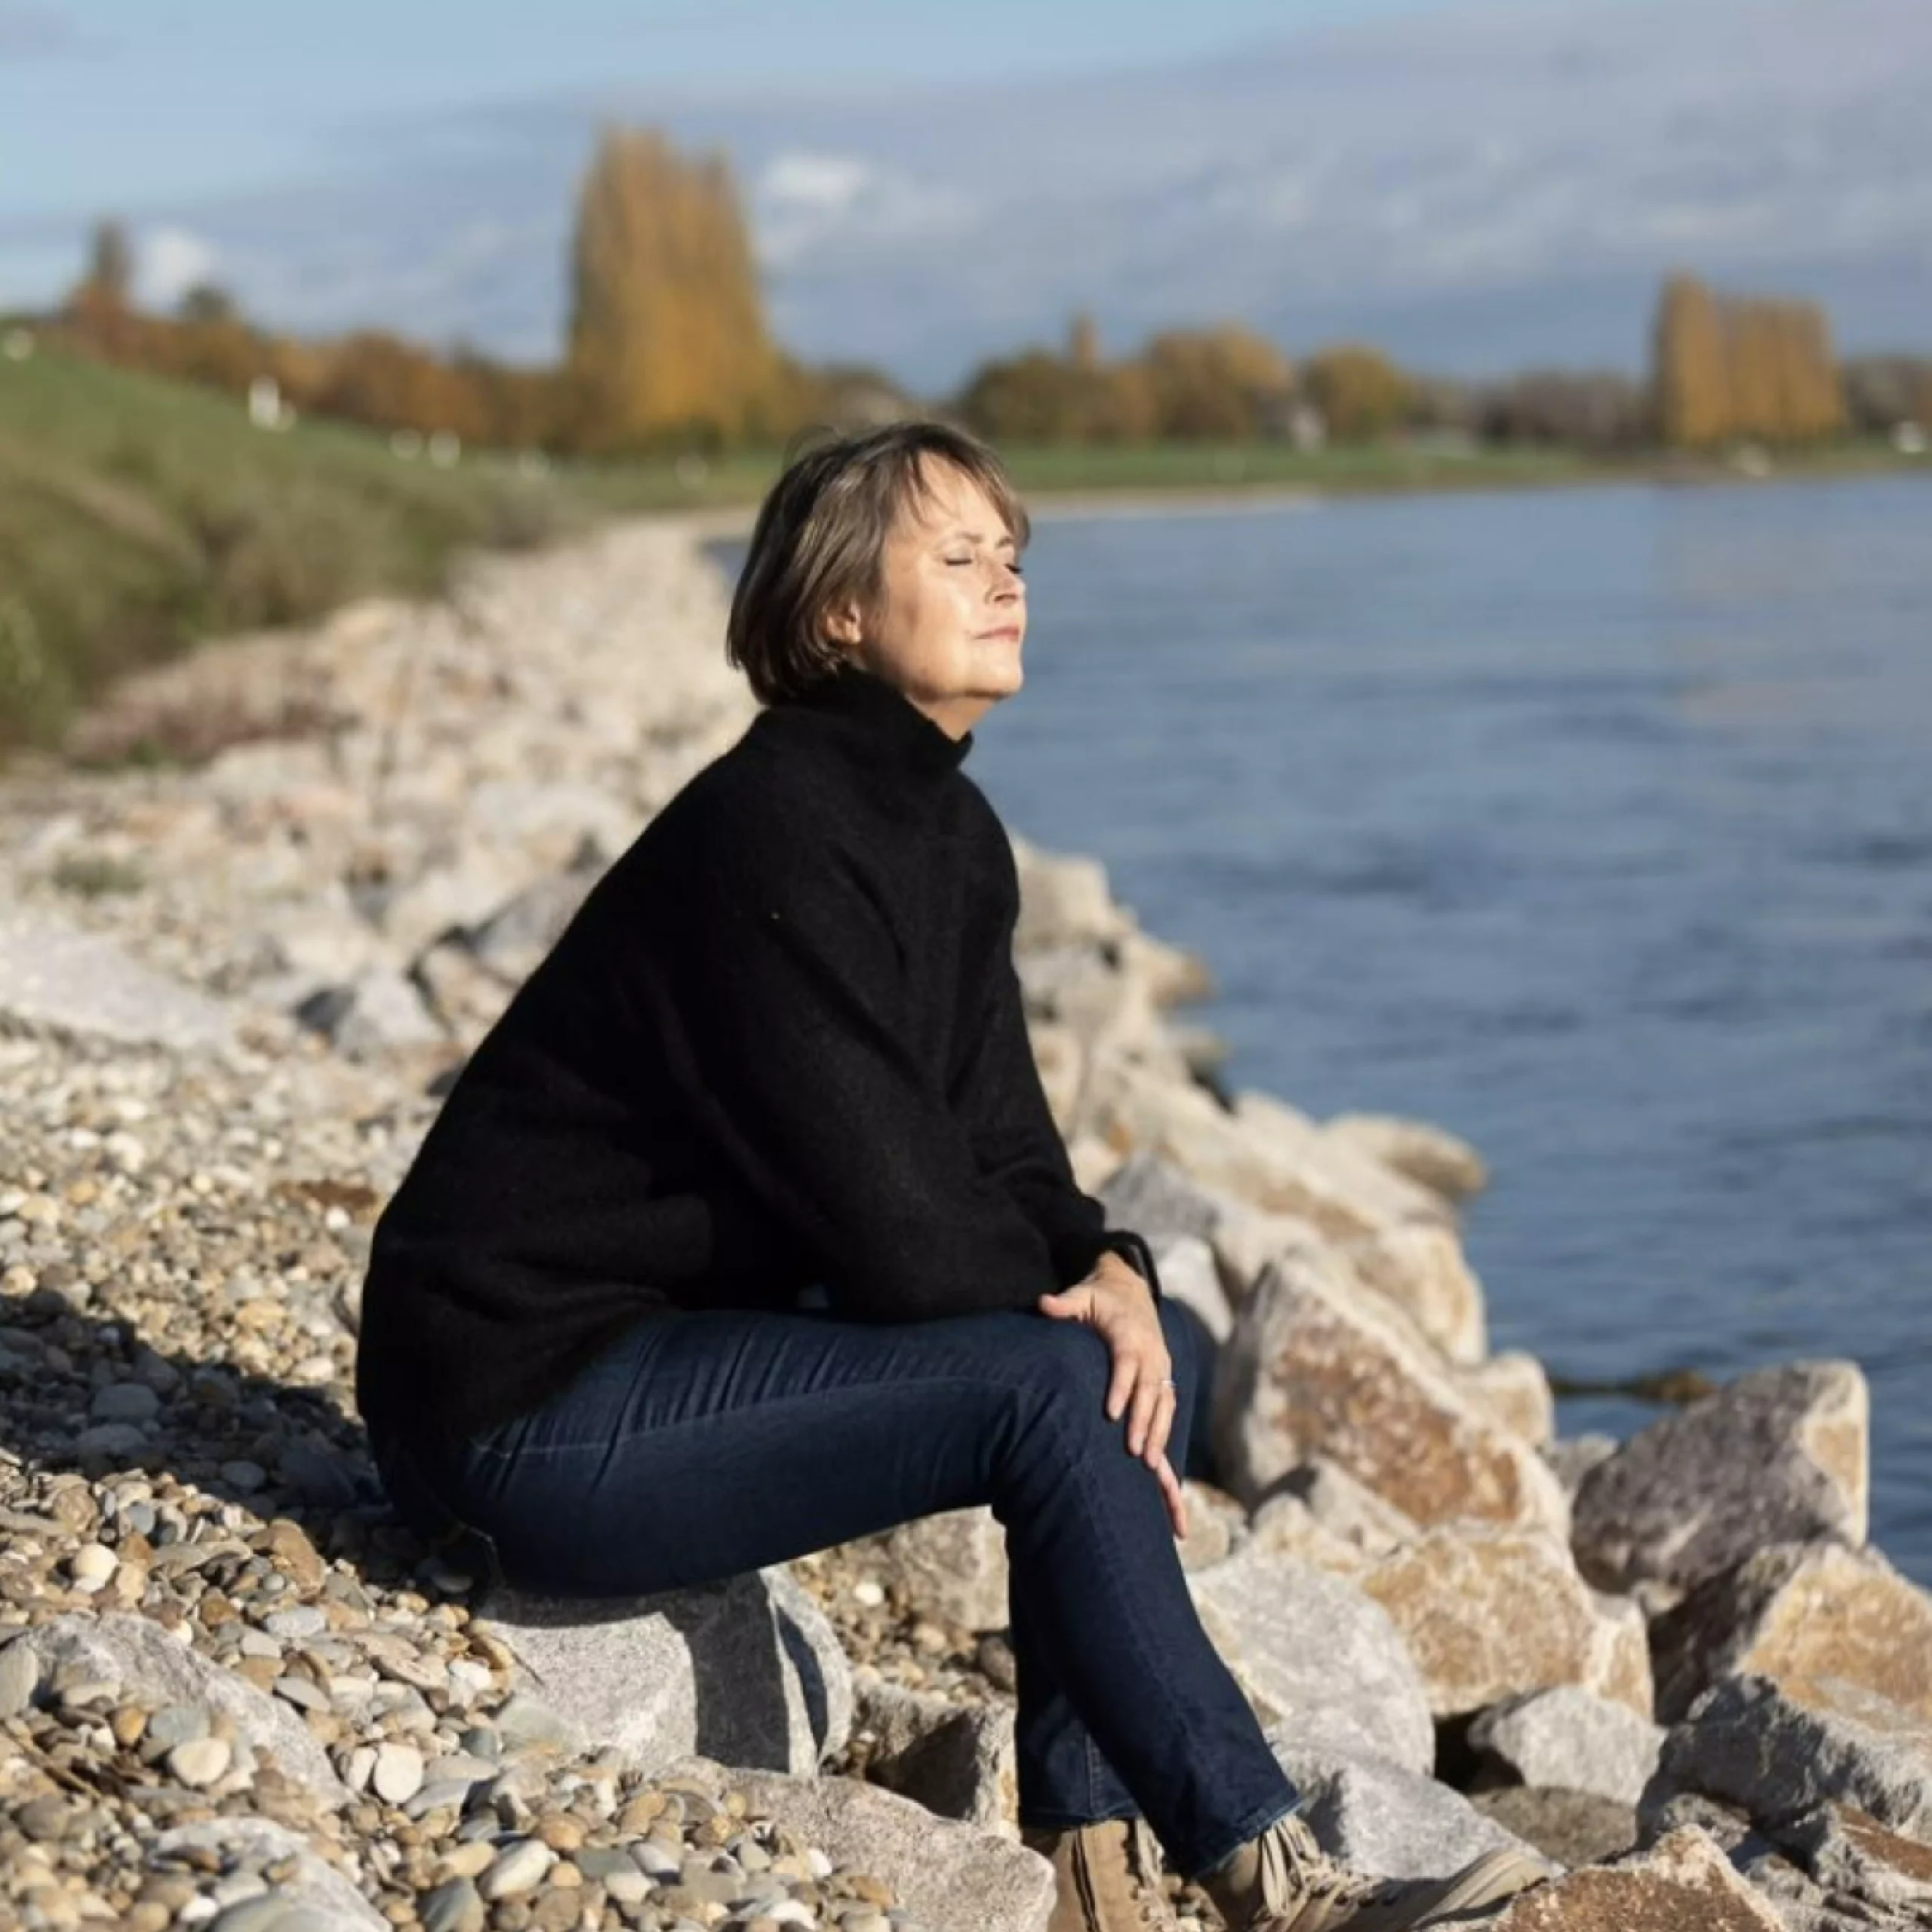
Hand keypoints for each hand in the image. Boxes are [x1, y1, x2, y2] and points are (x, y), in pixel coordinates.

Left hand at [1037, 1255, 1189, 1540]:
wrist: (1131, 1290)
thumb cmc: (1098, 1297)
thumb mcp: (1080, 1294)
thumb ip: (1064, 1304)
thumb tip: (1043, 1303)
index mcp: (1129, 1332)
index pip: (1127, 1362)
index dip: (1121, 1388)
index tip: (1111, 1414)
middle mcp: (1150, 1351)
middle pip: (1149, 1389)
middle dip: (1143, 1421)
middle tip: (1133, 1453)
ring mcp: (1161, 1365)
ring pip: (1164, 1403)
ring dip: (1158, 1433)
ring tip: (1150, 1465)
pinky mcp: (1165, 1376)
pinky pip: (1168, 1406)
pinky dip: (1165, 1432)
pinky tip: (1160, 1459)